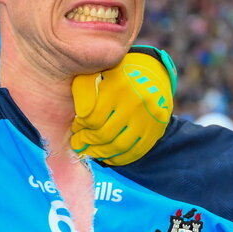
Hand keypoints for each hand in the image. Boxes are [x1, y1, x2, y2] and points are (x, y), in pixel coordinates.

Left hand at [70, 45, 175, 164]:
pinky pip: (136, 151)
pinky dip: (119, 158)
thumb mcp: (96, 75)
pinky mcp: (157, 128)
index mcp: (118, 86)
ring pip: (119, 146)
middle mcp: (136, 101)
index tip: (75, 127)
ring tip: (90, 151)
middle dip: (87, 142)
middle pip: (104, 134)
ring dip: (101, 153)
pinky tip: (108, 156)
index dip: (80, 126)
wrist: (150, 73)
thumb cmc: (114, 76)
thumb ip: (84, 92)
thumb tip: (80, 116)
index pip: (92, 118)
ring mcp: (149, 116)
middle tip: (78, 144)